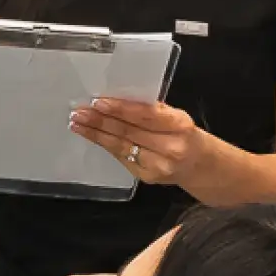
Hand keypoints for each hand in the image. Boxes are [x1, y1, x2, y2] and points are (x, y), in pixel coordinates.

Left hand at [69, 98, 208, 188]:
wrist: (198, 165)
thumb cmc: (184, 135)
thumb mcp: (176, 117)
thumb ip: (152, 109)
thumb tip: (117, 99)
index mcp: (179, 125)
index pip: (145, 115)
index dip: (120, 109)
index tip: (98, 102)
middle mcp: (170, 147)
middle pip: (129, 132)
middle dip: (100, 121)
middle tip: (80, 112)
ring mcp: (158, 165)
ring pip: (121, 146)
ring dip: (96, 134)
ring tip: (78, 124)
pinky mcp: (146, 176)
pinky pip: (121, 157)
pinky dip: (105, 145)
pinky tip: (92, 136)